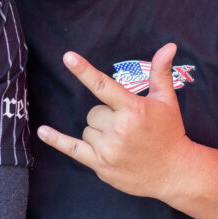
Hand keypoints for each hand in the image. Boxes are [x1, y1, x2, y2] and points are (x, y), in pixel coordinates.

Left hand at [37, 43, 195, 199]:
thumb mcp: (166, 101)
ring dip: (99, 134)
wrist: (175, 173)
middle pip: (93, 113)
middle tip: (128, 128)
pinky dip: (57, 140)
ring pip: (87, 130)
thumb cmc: (169, 132)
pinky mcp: (101, 165)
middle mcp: (119, 129)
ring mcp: (109, 149)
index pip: (103, 86)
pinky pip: (73, 149)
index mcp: (133, 109)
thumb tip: (169, 45)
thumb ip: (160, 71)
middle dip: (106, 117)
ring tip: (123, 143)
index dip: (84, 70)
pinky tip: (42, 131)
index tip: (68, 57)